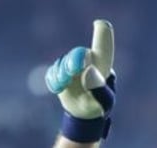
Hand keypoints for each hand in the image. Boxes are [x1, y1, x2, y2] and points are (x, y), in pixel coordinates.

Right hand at [46, 20, 115, 141]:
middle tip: (72, 70)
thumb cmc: (98, 107)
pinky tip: (59, 88)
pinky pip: (53, 72)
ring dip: (62, 75)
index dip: (102, 35)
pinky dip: (54, 80)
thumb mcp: (103, 103)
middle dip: (73, 61)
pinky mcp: (61, 72)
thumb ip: (98, 89)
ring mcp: (73, 65)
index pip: (103, 48)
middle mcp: (88, 62)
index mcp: (102, 66)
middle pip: (78, 54)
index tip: (101, 24)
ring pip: (63, 63)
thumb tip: (87, 70)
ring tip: (64, 86)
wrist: (84, 114)